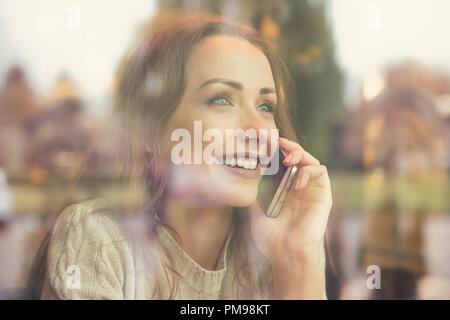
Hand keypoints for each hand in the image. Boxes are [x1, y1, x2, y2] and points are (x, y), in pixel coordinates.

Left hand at [249, 137, 331, 267]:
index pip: (283, 162)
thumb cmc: (271, 237)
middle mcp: (299, 187)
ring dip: (300, 154)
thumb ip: (255, 191)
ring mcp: (311, 190)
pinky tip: (297, 180)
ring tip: (288, 158)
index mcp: (284, 189)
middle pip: (298, 157)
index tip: (265, 142)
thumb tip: (246, 171)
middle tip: (278, 143)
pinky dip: (309, 169)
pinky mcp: (323, 196)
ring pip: (311, 161)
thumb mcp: (256, 209)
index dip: (277, 150)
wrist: (285, 254)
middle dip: (289, 146)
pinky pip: (321, 172)